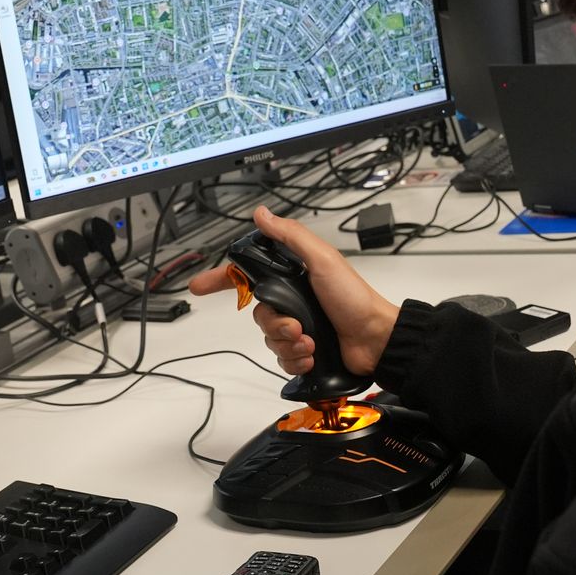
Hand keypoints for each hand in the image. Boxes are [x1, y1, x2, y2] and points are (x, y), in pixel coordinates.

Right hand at [187, 206, 399, 380]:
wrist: (375, 339)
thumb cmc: (353, 298)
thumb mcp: (321, 260)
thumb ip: (290, 236)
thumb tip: (262, 214)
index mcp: (292, 276)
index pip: (249, 275)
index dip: (223, 280)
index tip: (199, 286)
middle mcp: (293, 300)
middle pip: (258, 315)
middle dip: (275, 324)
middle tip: (296, 326)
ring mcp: (298, 326)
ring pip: (270, 339)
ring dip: (288, 344)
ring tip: (310, 343)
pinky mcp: (304, 350)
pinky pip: (282, 359)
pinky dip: (296, 360)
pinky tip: (312, 356)